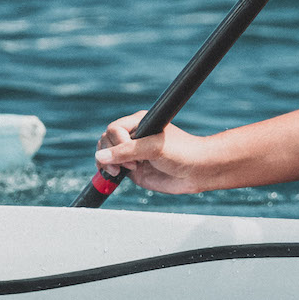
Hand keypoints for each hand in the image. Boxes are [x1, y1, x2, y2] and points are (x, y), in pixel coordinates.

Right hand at [95, 110, 216, 194]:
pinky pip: (112, 169)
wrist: (198, 171)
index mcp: (140, 123)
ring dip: (106, 164)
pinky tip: (115, 176)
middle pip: (106, 141)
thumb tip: (101, 156)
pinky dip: (108, 173)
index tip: (132, 155)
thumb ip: (127, 151)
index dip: (117, 142)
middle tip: (131, 165)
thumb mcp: (154, 148)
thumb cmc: (182, 153)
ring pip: (106, 155)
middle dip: (111, 154)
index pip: (114, 129)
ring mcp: (132, 153)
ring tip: (120, 172)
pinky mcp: (133, 169)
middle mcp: (134, 137)